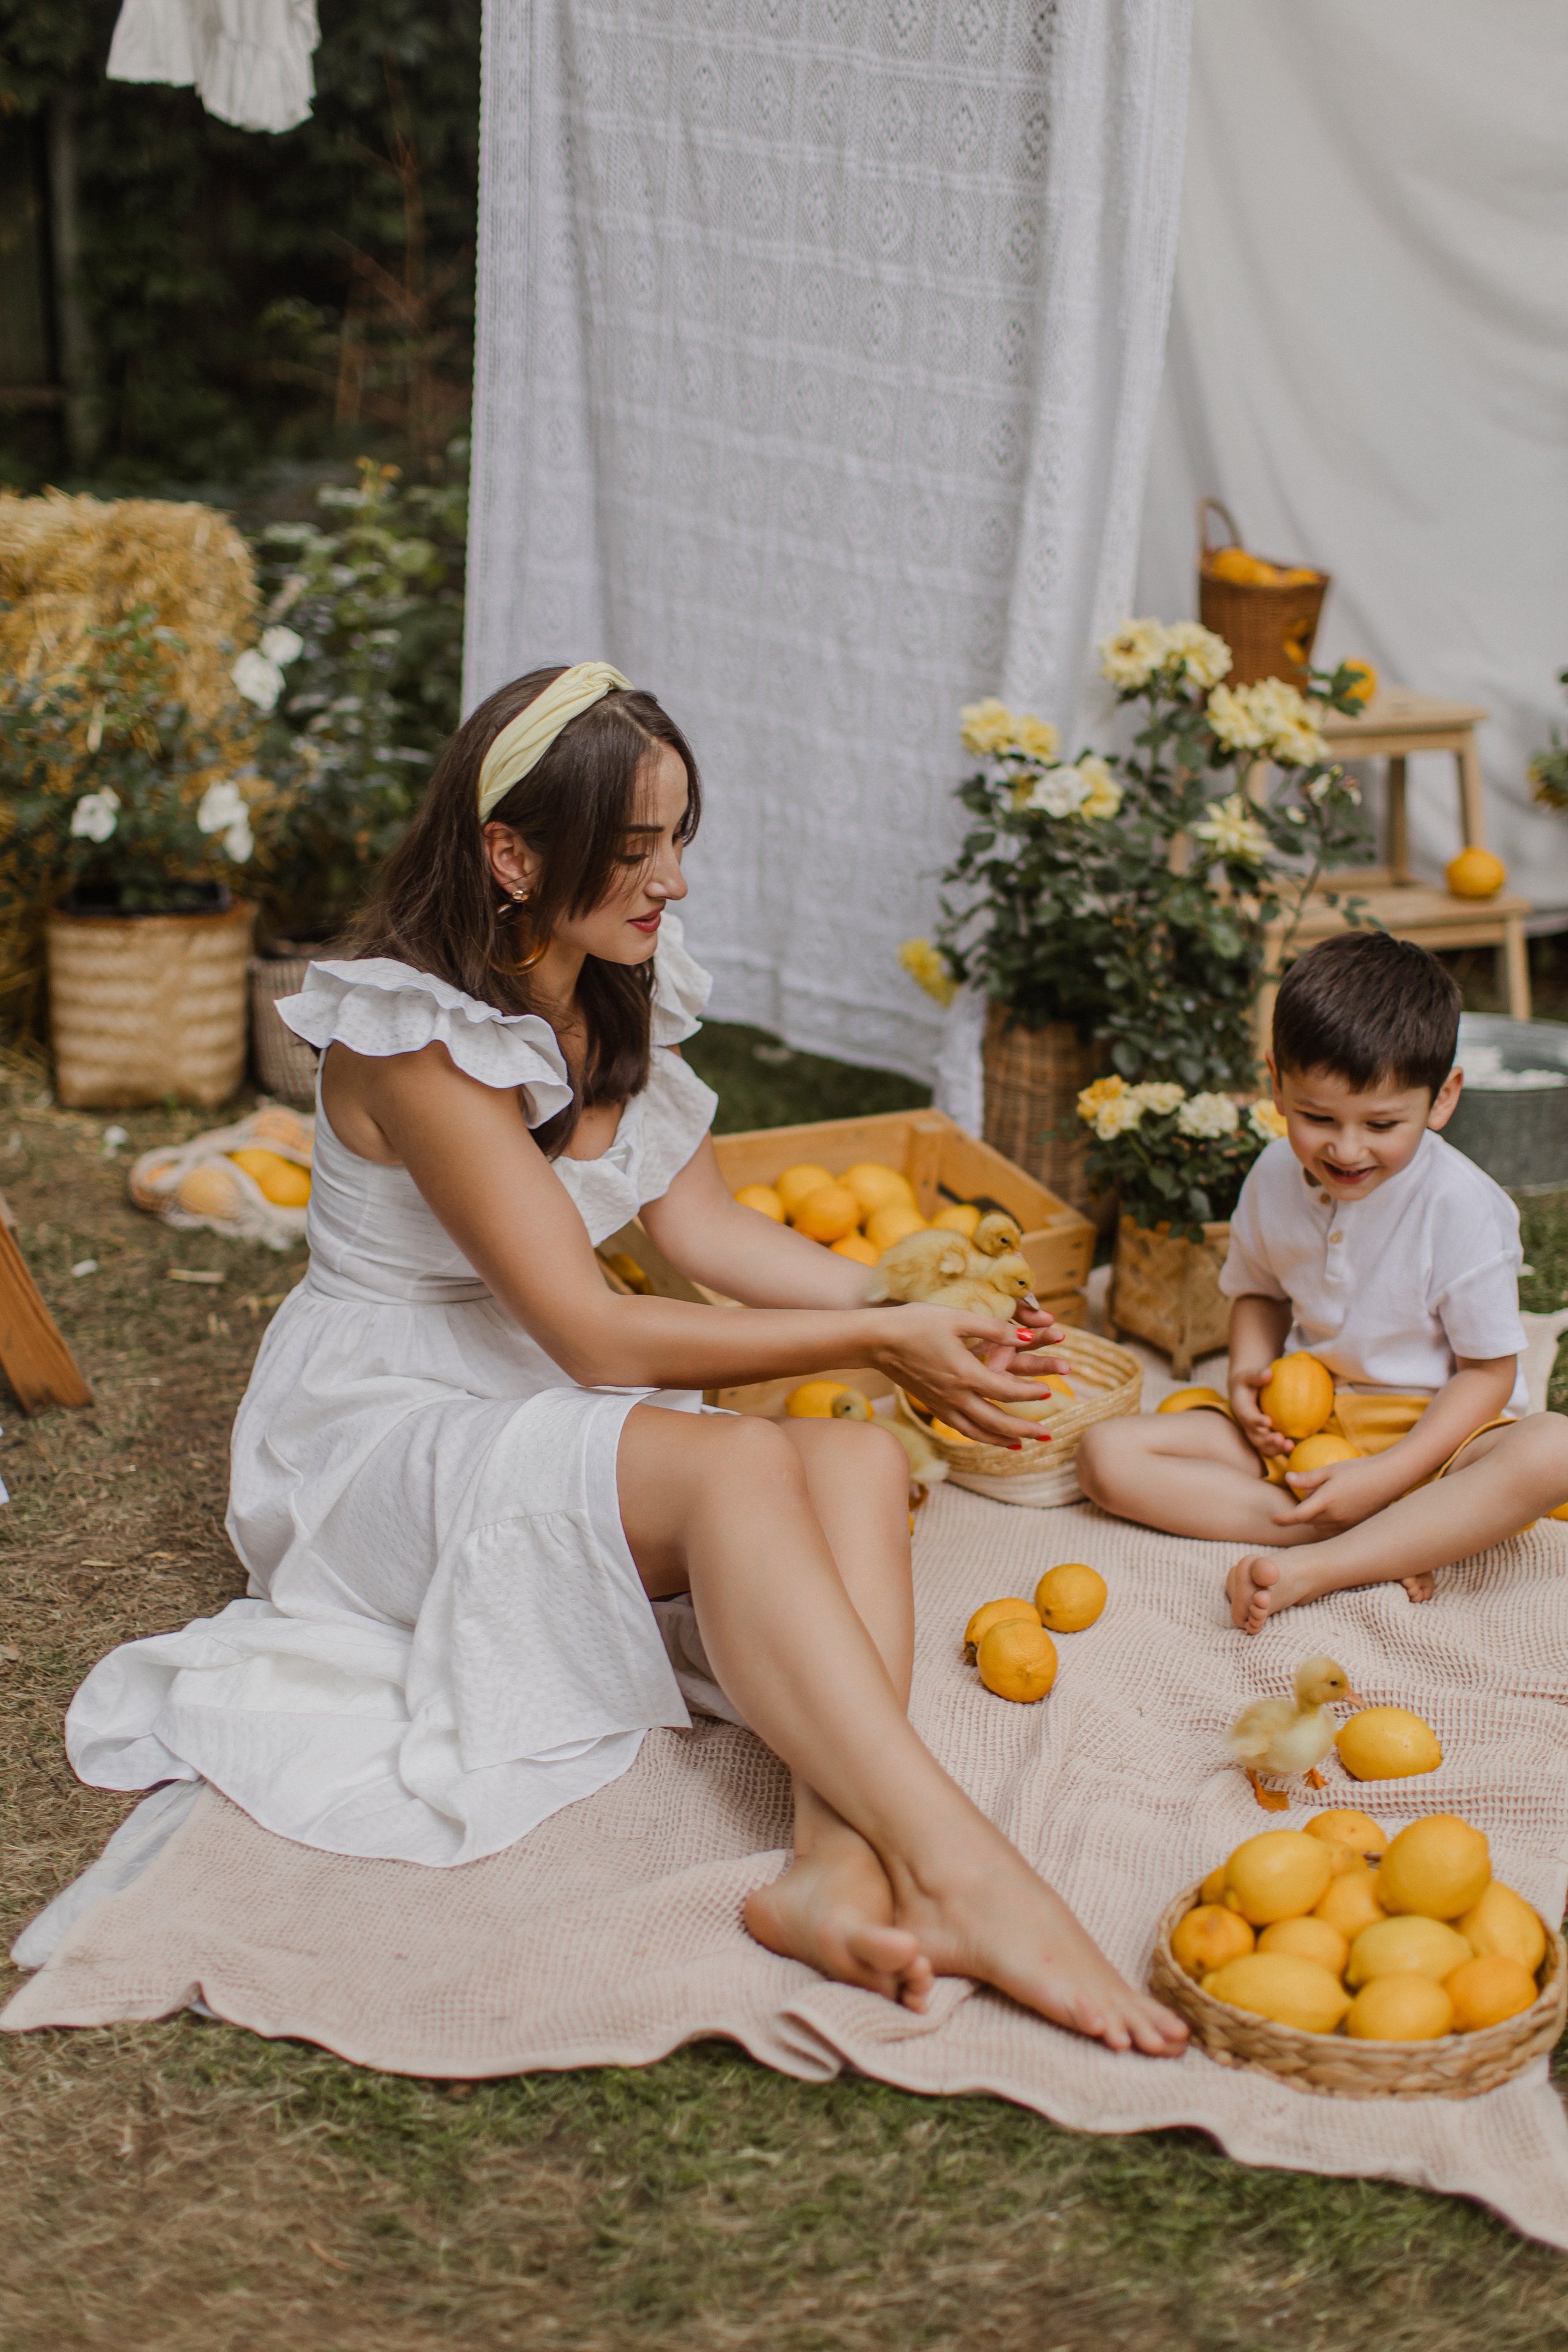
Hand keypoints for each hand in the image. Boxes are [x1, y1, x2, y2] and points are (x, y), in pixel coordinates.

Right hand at [869, 1304, 1071, 1445]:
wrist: (876, 1340)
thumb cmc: (916, 1322)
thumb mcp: (958, 1318)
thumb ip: (995, 1329)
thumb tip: (1028, 1338)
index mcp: (964, 1373)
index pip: (1007, 1391)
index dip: (1030, 1393)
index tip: (1048, 1392)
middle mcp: (954, 1396)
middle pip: (996, 1422)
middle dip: (1024, 1430)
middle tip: (1047, 1436)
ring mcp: (941, 1404)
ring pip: (978, 1431)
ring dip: (1003, 1440)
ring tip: (1023, 1444)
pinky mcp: (932, 1405)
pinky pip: (961, 1428)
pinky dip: (980, 1436)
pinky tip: (988, 1436)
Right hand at [1230, 1365, 1290, 1459]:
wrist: (1244, 1392)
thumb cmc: (1249, 1381)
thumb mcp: (1249, 1375)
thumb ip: (1257, 1375)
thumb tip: (1269, 1373)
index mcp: (1241, 1409)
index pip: (1247, 1417)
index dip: (1256, 1421)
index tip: (1268, 1421)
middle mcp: (1246, 1424)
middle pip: (1255, 1437)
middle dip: (1267, 1440)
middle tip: (1280, 1438)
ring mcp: (1255, 1432)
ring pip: (1263, 1446)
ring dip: (1276, 1449)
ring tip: (1290, 1446)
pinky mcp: (1263, 1436)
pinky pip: (1272, 1446)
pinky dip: (1281, 1448)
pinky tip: (1295, 1445)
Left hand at [1270, 1453, 1400, 1534]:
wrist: (1390, 1478)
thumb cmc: (1359, 1469)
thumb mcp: (1331, 1469)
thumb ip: (1308, 1477)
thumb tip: (1288, 1479)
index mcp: (1326, 1501)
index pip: (1298, 1515)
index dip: (1283, 1519)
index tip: (1272, 1519)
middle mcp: (1335, 1517)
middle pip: (1308, 1520)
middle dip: (1304, 1508)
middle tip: (1316, 1489)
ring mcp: (1346, 1524)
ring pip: (1320, 1526)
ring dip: (1316, 1516)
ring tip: (1329, 1495)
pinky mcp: (1355, 1526)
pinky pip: (1333, 1529)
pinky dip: (1328, 1521)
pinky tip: (1338, 1505)